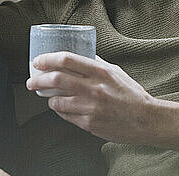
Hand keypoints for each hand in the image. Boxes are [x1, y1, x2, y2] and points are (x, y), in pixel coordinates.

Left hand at [26, 52, 155, 143]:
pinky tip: (60, 107)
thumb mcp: (115, 72)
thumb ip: (96, 63)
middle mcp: (94, 88)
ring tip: (46, 96)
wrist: (146, 120)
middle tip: (32, 81)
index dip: (47, 59)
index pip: (66, 60)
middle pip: (56, 79)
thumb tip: (80, 54)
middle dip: (38, 79)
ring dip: (47, 98)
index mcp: (100, 72)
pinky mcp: (89, 123)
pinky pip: (66, 115)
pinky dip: (59, 110)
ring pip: (57, 101)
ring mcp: (91, 107)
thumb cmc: (132, 94)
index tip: (37, 61)